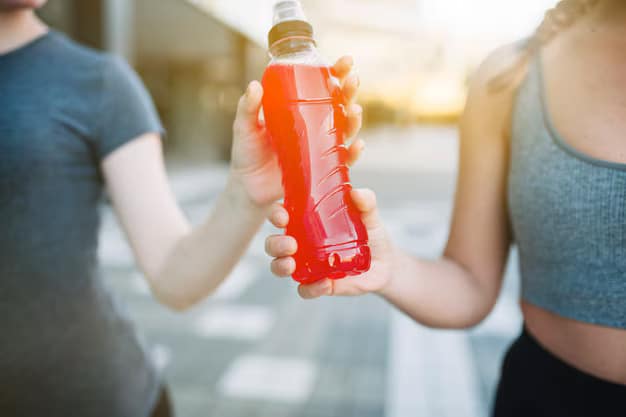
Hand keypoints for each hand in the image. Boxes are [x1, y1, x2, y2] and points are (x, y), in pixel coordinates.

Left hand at [229, 56, 364, 207]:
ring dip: (354, 119)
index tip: (345, 62)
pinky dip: (353, 153)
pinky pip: (342, 160)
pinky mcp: (322, 168)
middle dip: (350, 91)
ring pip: (346, 129)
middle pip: (339, 103)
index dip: (336, 72)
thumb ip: (248, 108)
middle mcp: (314, 124)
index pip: (321, 85)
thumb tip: (254, 86)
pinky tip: (357, 146)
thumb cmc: (247, 153)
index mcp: (298, 108)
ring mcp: (320, 146)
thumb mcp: (244, 128)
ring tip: (355, 110)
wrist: (248, 187)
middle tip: (352, 81)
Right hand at [264, 188, 394, 297]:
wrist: (386, 263)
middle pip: (274, 243)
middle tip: (290, 244)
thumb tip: (357, 193)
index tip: (282, 216)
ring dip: (280, 266)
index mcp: (306, 220)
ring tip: (291, 265)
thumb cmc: (371, 233)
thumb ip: (366, 203)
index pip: (281, 214)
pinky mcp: (318, 284)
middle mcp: (301, 242)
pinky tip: (324, 284)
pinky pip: (305, 289)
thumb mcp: (369, 216)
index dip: (275, 214)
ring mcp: (307, 265)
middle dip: (275, 244)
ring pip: (280, 266)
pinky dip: (310, 288)